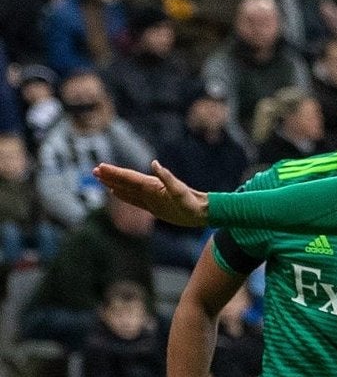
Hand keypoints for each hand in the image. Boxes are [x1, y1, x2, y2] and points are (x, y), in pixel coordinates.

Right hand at [94, 159, 209, 227]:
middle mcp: (149, 189)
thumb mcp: (179, 191)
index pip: (129, 177)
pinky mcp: (152, 206)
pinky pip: (133, 199)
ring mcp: (150, 197)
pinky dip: (123, 195)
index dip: (115, 173)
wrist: (201, 212)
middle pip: (125, 180)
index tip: (101, 167)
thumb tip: (154, 164)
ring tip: (101, 178)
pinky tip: (115, 192)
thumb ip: (167, 177)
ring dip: (113, 183)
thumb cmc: (191, 203)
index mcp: (152, 185)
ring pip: (127, 189)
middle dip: (110, 176)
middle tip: (94, 170)